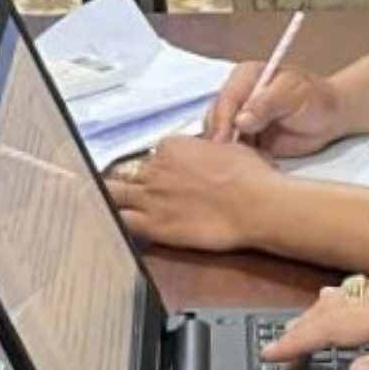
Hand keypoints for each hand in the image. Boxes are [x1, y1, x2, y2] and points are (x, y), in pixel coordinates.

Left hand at [105, 136, 280, 251]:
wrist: (256, 205)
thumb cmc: (251, 177)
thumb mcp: (229, 148)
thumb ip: (207, 150)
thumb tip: (207, 154)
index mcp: (172, 146)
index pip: (153, 155)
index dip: (159, 168)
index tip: (166, 177)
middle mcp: (156, 168)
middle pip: (131, 173)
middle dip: (133, 182)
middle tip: (136, 192)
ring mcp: (151, 196)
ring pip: (113, 192)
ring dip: (113, 198)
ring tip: (112, 205)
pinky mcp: (153, 223)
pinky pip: (121, 220)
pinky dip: (115, 220)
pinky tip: (115, 223)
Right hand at [204, 61, 347, 154]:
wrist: (331, 118)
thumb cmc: (316, 99)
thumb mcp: (294, 94)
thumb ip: (266, 104)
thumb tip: (240, 120)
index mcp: (245, 77)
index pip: (225, 99)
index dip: (222, 121)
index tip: (223, 141)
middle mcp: (238, 96)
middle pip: (216, 119)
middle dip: (222, 139)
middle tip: (232, 160)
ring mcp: (240, 118)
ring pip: (221, 137)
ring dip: (231, 151)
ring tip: (250, 161)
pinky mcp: (245, 138)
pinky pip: (232, 151)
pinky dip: (239, 160)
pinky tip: (254, 164)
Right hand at [261, 262, 368, 369]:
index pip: (333, 327)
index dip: (299, 341)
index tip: (272, 354)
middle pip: (335, 306)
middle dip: (304, 326)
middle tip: (283, 349)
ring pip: (354, 293)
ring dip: (325, 311)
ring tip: (307, 324)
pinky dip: (350, 298)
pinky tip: (359, 299)